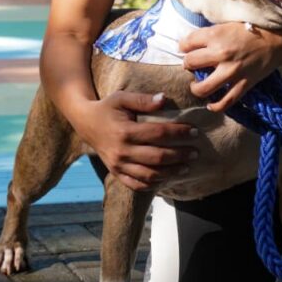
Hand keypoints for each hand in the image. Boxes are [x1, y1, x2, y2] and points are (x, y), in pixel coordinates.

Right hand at [68, 91, 198, 191]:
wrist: (85, 123)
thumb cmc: (107, 108)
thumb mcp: (121, 98)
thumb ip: (142, 99)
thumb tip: (164, 99)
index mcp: (125, 131)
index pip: (158, 134)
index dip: (178, 133)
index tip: (194, 131)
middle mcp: (122, 151)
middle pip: (157, 157)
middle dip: (180, 155)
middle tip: (195, 152)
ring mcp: (118, 165)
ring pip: (149, 175)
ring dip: (171, 173)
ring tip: (186, 167)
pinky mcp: (116, 173)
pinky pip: (136, 184)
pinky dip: (153, 184)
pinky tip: (166, 178)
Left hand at [179, 23, 281, 111]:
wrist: (276, 41)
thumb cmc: (250, 30)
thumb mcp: (226, 25)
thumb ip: (208, 34)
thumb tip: (190, 44)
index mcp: (215, 35)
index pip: (186, 44)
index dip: (184, 47)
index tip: (187, 49)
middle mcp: (221, 54)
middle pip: (189, 63)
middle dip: (188, 64)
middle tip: (193, 64)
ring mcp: (231, 72)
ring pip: (203, 88)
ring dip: (196, 88)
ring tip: (198, 85)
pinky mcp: (243, 85)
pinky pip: (225, 102)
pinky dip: (216, 106)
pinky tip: (210, 104)